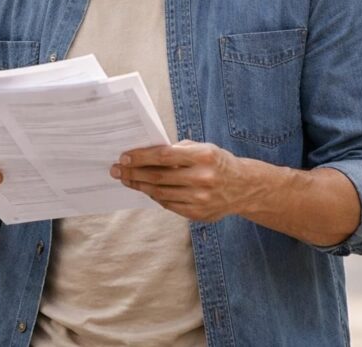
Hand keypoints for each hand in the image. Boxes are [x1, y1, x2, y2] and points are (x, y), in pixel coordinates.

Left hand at [111, 140, 253, 221]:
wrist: (244, 187)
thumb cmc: (217, 162)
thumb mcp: (203, 148)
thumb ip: (177, 151)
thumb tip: (145, 154)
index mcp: (204, 156)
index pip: (164, 156)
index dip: (141, 157)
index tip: (124, 157)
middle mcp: (203, 178)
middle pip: (159, 176)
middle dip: (133, 173)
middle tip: (116, 170)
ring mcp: (201, 199)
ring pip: (160, 193)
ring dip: (140, 186)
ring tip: (127, 180)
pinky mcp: (198, 214)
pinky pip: (169, 205)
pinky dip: (154, 197)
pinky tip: (145, 190)